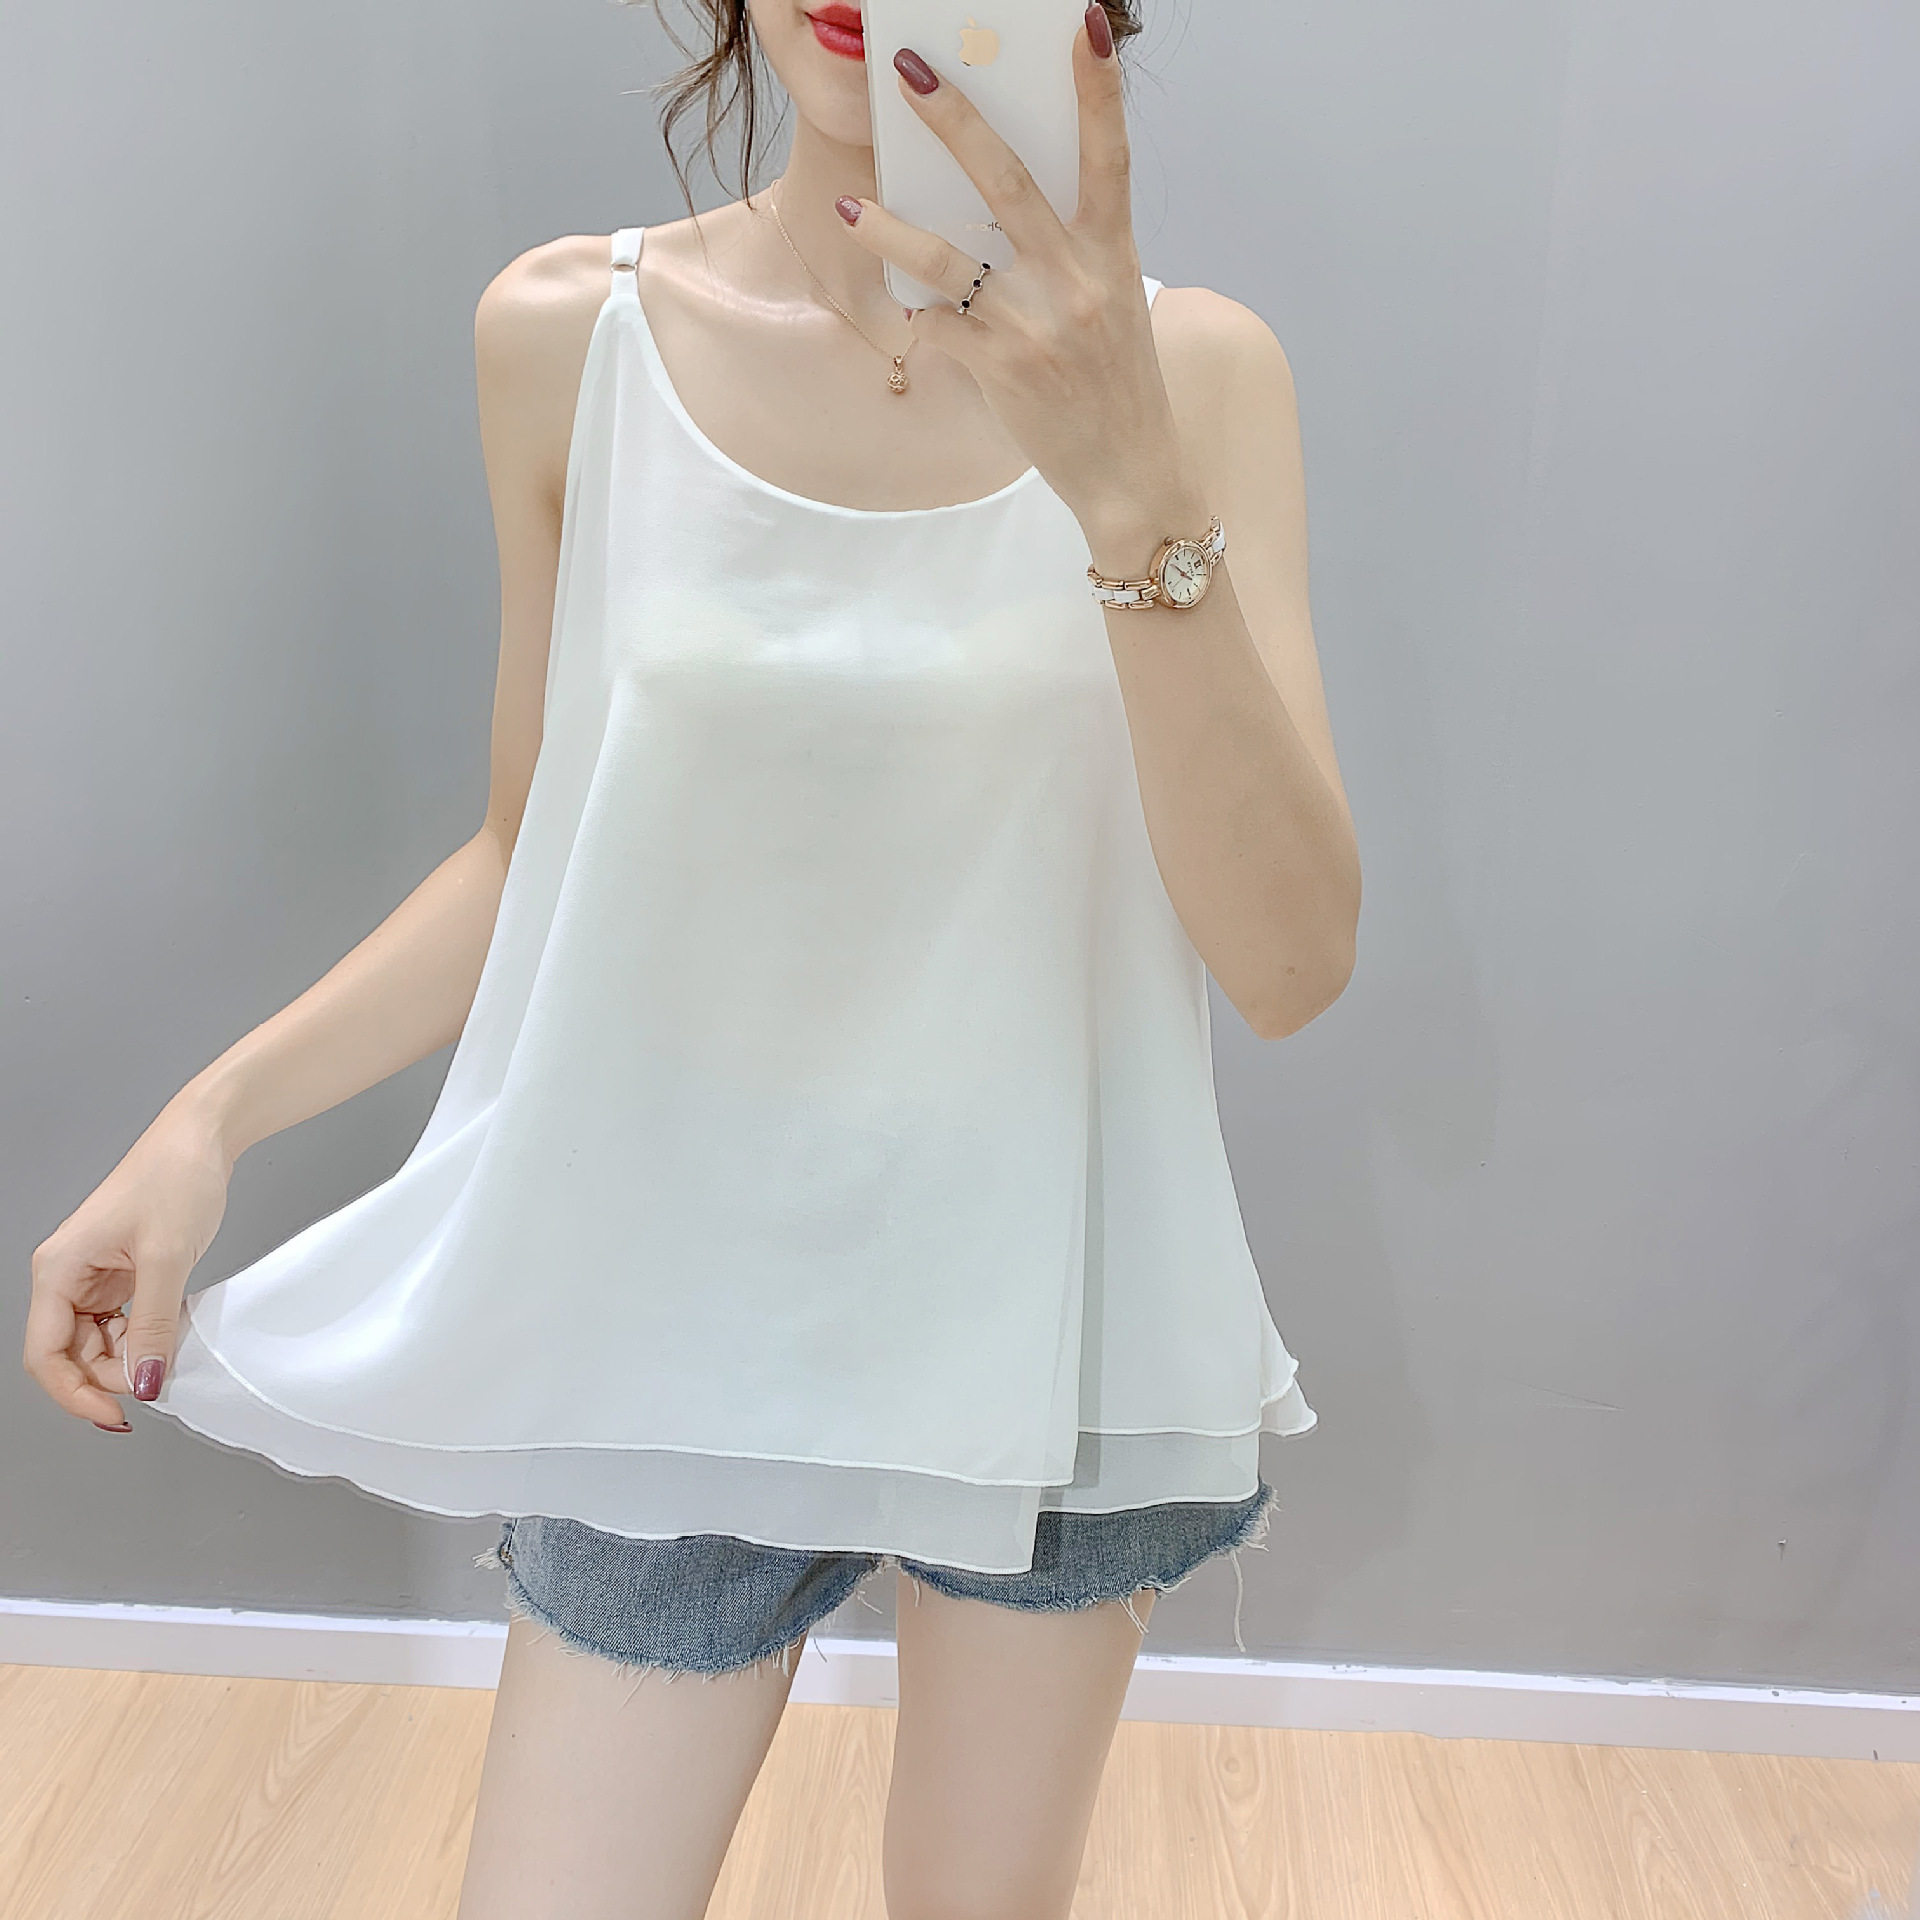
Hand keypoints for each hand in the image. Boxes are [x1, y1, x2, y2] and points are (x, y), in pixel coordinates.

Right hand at [25, 1106, 230, 1431]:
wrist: (202, 1137)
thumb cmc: (176, 1178)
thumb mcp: (167, 1258)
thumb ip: (153, 1325)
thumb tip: (146, 1381)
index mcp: (58, 1270)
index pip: (45, 1354)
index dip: (75, 1393)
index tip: (116, 1414)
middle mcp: (65, 1275)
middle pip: (68, 1353)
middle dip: (107, 1376)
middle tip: (155, 1381)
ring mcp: (92, 1275)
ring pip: (94, 1342)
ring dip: (125, 1358)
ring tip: (166, 1355)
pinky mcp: (118, 1273)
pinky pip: (117, 1322)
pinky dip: (139, 1337)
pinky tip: (165, 1337)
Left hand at [835, 6, 1196, 544]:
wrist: (1133, 474)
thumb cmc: (1117, 386)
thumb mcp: (1112, 307)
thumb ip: (1070, 253)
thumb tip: (995, 208)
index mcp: (1112, 254)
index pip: (1110, 155)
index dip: (1099, 89)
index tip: (1086, 25)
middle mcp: (1078, 281)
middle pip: (1010, 181)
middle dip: (955, 121)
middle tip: (906, 70)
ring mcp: (1039, 325)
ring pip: (948, 260)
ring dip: (891, 230)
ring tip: (850, 207)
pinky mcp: (1005, 371)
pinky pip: (940, 326)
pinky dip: (917, 315)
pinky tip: (902, 309)